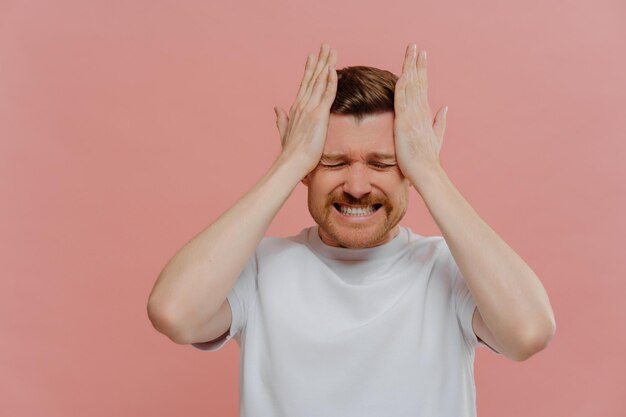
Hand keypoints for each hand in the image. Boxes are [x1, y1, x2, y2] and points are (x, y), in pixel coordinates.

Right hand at [274, 43, 337, 176]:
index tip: (313, 56)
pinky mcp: (319, 116)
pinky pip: (326, 94)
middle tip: (325, 45)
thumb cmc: (290, 154)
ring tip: (331, 50)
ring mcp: (310, 109)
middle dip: (319, 61)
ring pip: (320, 82)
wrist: (290, 164)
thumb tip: (277, 108)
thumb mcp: (284, 133)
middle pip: (313, 78)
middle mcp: (302, 105)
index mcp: (296, 109)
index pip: (305, 85)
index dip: (310, 70)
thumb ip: (281, 119)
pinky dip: (330, 80)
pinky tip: (333, 68)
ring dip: (326, 64)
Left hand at [394, 44, 447, 186]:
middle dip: (416, 63)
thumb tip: (445, 108)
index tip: (421, 55)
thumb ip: (440, 122)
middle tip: (415, 46)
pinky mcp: (405, 124)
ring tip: (411, 52)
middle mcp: (420, 112)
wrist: (427, 172)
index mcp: (424, 114)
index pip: (422, 87)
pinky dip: (403, 87)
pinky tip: (403, 74)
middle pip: (418, 82)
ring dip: (411, 68)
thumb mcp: (435, 137)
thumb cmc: (427, 159)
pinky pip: (403, 102)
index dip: (421, 70)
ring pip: (412, 87)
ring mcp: (413, 117)